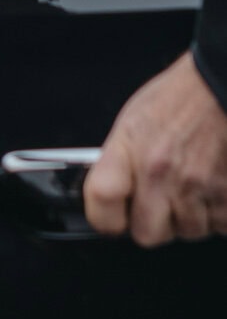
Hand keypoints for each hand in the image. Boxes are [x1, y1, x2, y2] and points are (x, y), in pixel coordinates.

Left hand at [83, 52, 226, 243]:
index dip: (105, 218)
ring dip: (191, 217)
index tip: (113, 218)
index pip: (102, 201)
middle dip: (154, 224)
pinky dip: (219, 213)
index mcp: (132, 149)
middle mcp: (162, 172)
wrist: (222, 84)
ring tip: (193, 184)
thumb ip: (121, 161)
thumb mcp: (134, 121)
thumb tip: (113, 195)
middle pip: (147, 234)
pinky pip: (220, 226)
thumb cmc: (182, 98)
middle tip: (161, 202)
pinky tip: (215, 186)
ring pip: (188, 232)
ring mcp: (198, 186)